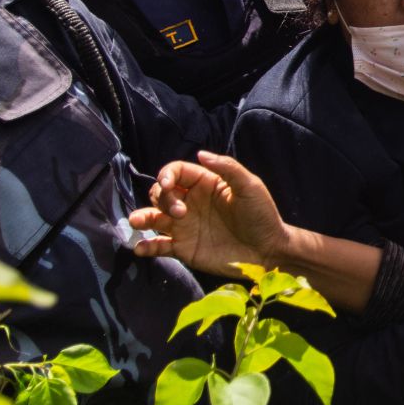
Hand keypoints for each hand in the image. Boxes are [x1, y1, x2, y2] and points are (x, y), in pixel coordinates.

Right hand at [128, 151, 292, 275]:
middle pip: (161, 193)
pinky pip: (159, 245)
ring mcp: (185, 226)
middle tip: (179, 213)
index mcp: (205, 184)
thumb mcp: (250, 186)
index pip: (176, 172)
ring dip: (142, 218)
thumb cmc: (261, 215)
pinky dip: (147, 246)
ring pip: (154, 217)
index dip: (167, 175)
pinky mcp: (183, 248)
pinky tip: (140, 248)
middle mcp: (190, 203)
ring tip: (136, 221)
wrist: (267, 251)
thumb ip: (227, 168)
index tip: (168, 185)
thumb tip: (200, 153)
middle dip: (162, 198)